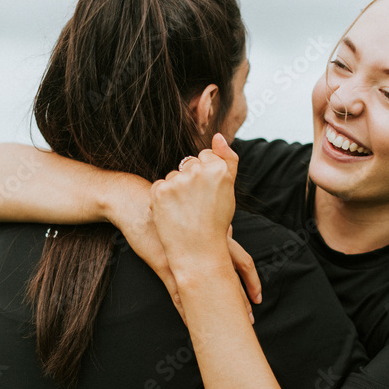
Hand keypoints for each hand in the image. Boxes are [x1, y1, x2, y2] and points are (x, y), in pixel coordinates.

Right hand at [109, 154, 259, 319]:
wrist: (135, 202)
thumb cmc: (169, 206)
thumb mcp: (194, 213)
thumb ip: (213, 226)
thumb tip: (231, 230)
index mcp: (214, 236)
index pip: (242, 262)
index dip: (252, 281)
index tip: (258, 297)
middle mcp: (203, 248)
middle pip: (230, 280)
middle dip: (241, 302)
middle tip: (250, 319)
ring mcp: (183, 259)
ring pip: (204, 290)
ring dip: (215, 310)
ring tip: (224, 327)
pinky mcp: (164, 266)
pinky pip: (178, 295)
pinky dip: (186, 311)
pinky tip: (192, 323)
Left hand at [150, 133, 238, 276]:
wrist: (198, 252)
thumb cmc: (215, 222)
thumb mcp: (229, 190)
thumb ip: (227, 159)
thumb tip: (218, 135)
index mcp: (219, 170)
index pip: (206, 156)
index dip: (206, 176)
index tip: (208, 195)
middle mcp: (198, 171)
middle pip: (188, 164)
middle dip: (190, 181)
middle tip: (196, 206)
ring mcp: (177, 181)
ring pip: (174, 175)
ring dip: (176, 190)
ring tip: (185, 212)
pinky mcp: (159, 190)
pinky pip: (160, 185)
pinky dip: (163, 198)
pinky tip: (172, 213)